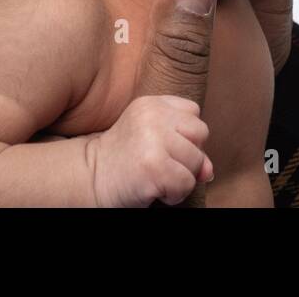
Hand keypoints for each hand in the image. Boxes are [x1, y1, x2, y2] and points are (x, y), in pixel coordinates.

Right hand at [89, 94, 212, 206]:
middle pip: (201, 133)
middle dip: (189, 155)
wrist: (89, 179)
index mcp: (152, 103)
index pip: (193, 112)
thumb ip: (185, 145)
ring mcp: (153, 140)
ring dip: (182, 177)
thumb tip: (209, 170)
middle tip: (163, 164)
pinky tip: (155, 190)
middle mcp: (153, 116)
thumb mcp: (153, 141)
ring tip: (157, 177)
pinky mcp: (153, 166)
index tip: (165, 147)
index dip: (186, 135)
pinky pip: (186, 183)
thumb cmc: (125, 160)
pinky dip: (175, 194)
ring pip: (197, 161)